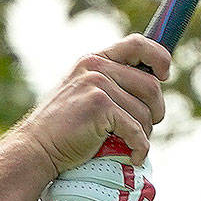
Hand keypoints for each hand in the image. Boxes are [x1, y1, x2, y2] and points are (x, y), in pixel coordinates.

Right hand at [14, 35, 169, 176]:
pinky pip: (136, 129)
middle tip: (148, 125)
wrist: (36, 149)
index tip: (164, 74)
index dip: (159, 57)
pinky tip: (134, 155)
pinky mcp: (100, 107)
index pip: (137, 44)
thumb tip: (153, 86)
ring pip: (145, 111)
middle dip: (156, 110)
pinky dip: (139, 147)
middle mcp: (96, 68)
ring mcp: (97, 85)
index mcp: (93, 60)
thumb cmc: (61, 129)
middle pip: (150, 85)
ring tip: (131, 144)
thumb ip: (109, 83)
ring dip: (145, 133)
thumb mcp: (81, 94)